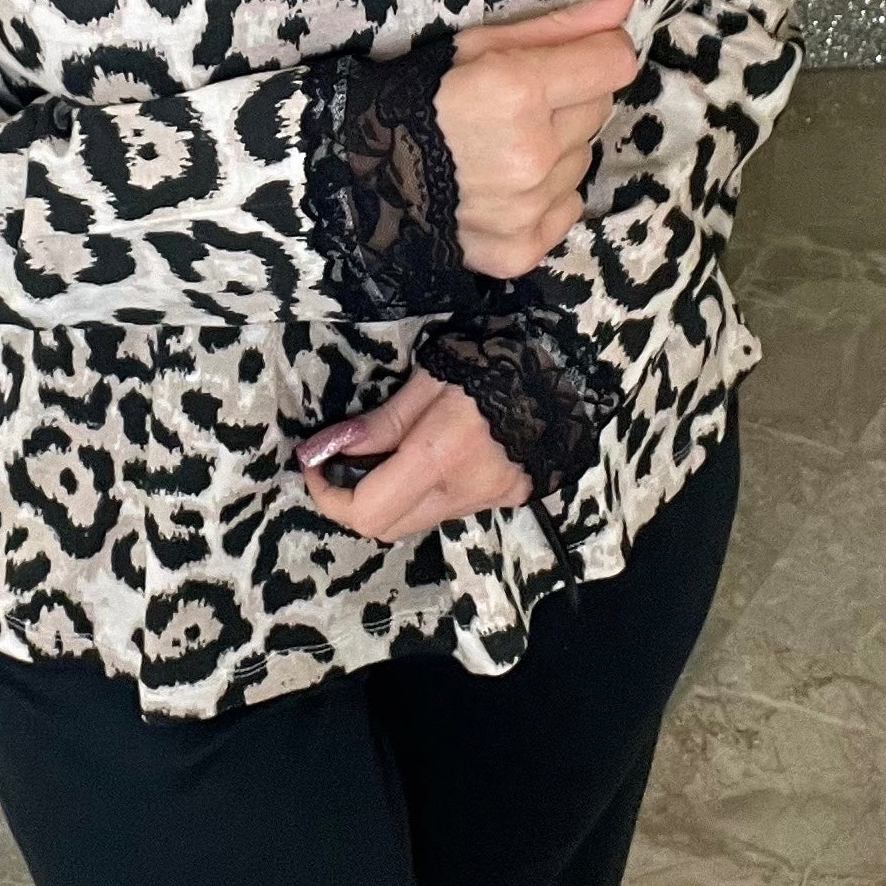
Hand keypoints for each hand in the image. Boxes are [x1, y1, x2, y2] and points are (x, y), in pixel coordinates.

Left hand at [294, 373, 527, 542]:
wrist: (570, 366)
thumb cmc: (494, 357)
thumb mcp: (430, 377)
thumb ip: (381, 421)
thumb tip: (330, 448)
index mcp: (440, 456)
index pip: (368, 513)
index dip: (329, 496)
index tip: (315, 464)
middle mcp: (465, 491)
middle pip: (388, 528)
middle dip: (354, 500)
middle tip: (342, 461)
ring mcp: (490, 499)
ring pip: (420, 520)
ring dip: (392, 496)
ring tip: (390, 452)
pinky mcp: (509, 497)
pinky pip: (452, 507)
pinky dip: (428, 490)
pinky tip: (435, 456)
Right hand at [432, 0, 663, 277]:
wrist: (361, 174)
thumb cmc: (416, 97)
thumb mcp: (478, 45)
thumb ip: (559, 25)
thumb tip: (624, 2)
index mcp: (517, 91)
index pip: (614, 62)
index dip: (597, 53)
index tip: (575, 58)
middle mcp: (530, 153)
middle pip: (599, 109)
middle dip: (568, 100)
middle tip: (516, 105)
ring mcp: (527, 208)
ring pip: (582, 160)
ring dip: (555, 149)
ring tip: (501, 147)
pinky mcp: (520, 249)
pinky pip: (565, 210)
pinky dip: (543, 198)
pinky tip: (501, 187)